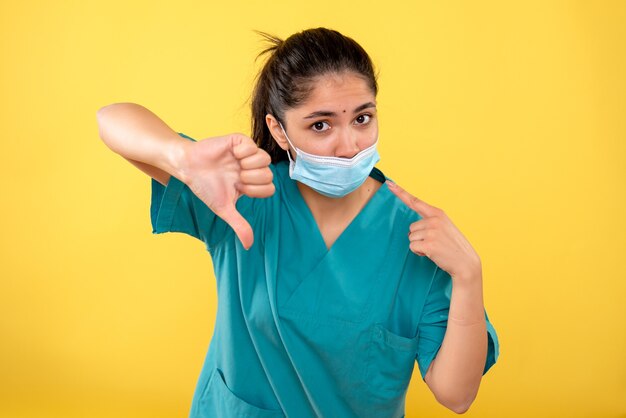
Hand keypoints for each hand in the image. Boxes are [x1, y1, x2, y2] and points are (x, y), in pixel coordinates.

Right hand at [178, 133, 274, 249]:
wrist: (188, 168)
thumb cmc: (205, 187)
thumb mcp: (224, 209)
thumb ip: (239, 225)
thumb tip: (248, 246)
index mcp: (252, 182)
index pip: (270, 188)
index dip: (255, 191)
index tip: (239, 189)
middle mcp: (252, 167)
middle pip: (269, 175)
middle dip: (251, 180)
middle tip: (236, 178)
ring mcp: (246, 154)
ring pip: (265, 159)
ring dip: (249, 166)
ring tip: (235, 167)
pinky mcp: (238, 141)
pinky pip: (251, 145)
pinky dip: (242, 152)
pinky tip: (232, 154)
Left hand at [387, 180, 480, 281]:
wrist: (466, 262)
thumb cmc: (453, 245)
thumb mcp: (445, 226)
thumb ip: (430, 221)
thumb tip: (412, 229)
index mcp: (438, 213)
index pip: (415, 201)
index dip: (400, 192)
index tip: (389, 184)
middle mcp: (434, 220)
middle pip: (411, 228)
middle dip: (419, 237)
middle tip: (434, 242)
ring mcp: (432, 232)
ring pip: (411, 238)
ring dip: (420, 245)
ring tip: (435, 248)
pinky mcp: (429, 244)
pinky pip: (413, 247)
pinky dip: (419, 252)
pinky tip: (431, 253)